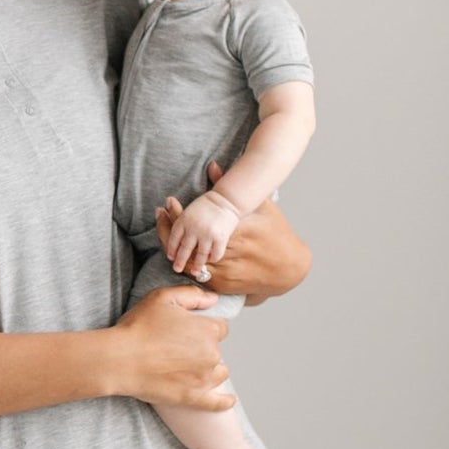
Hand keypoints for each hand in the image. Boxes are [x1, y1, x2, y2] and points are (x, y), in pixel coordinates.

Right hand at [110, 282, 234, 410]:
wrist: (119, 359)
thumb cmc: (137, 328)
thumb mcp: (162, 298)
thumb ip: (192, 295)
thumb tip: (214, 299)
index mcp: (207, 329)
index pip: (219, 328)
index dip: (203, 328)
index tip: (187, 332)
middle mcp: (211, 354)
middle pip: (217, 350)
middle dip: (203, 349)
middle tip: (177, 349)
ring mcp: (203, 378)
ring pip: (219, 373)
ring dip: (210, 370)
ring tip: (189, 369)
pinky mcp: (192, 397)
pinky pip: (216, 403)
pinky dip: (224, 402)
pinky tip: (229, 400)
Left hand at [162, 187, 240, 274]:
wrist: (227, 199)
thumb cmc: (206, 205)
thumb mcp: (188, 210)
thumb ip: (174, 215)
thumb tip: (158, 211)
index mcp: (184, 220)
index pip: (173, 238)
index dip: (171, 249)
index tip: (170, 257)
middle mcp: (193, 228)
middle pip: (184, 249)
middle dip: (180, 261)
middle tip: (177, 269)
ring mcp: (207, 234)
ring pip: (199, 255)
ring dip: (197, 265)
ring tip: (195, 272)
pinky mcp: (220, 238)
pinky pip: (215, 254)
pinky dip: (212, 259)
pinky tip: (210, 261)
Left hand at [164, 179, 310, 303]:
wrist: (288, 266)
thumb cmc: (276, 232)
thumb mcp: (259, 206)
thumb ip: (233, 186)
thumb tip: (212, 165)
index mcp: (235, 230)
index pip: (196, 222)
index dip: (176, 214)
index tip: (168, 204)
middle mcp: (228, 251)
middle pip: (186, 243)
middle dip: (168, 229)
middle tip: (160, 216)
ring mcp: (224, 269)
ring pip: (188, 259)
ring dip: (174, 248)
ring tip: (165, 233)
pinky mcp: (222, 283)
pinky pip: (196, 273)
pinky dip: (186, 262)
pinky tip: (178, 251)